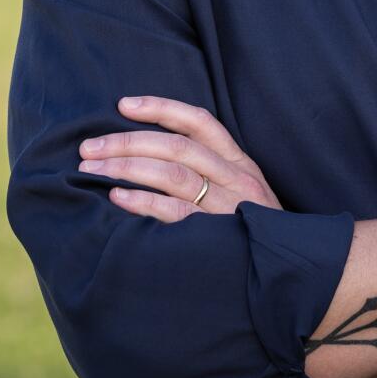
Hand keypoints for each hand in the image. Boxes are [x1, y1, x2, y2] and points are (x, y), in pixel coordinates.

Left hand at [78, 96, 283, 222]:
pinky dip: (143, 202)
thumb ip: (209, 171)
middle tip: (89, 147)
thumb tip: (149, 154)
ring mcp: (227, 207)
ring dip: (127, 168)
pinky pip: (176, 213)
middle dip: (127, 142)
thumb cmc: (253, 232)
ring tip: (92, 169)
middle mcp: (235, 179)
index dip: (161, 108)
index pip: (199, 122)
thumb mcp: (242, 192)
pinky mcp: (217, 237)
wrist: (287, 273)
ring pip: (173, 174)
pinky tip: (117, 197)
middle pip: (176, 146)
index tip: (124, 105)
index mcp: (239, 162)